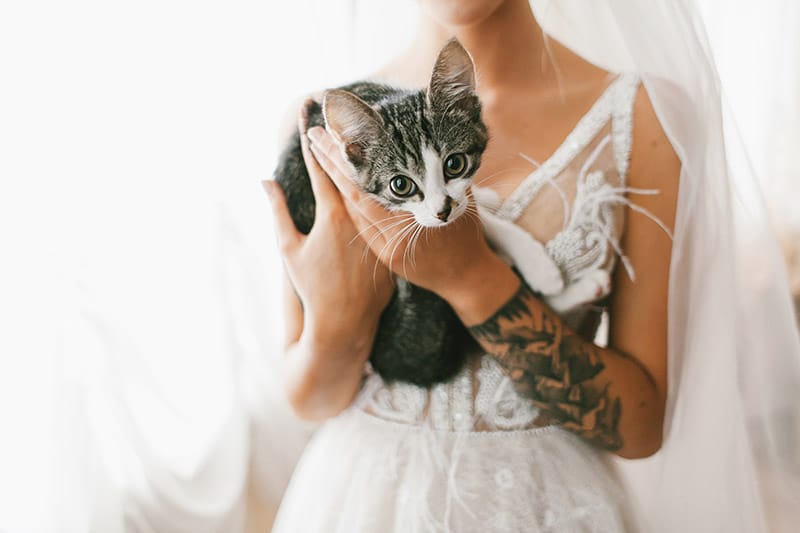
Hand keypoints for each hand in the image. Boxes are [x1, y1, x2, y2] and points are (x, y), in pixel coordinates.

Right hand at [264, 102, 393, 341]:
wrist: (345, 322)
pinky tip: (391, 168)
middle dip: (341, 141)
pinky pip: (394, 207)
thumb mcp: (290, 250)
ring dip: (369, 159)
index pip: (324, 171)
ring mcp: (381, 227)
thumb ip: (278, 212)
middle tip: (333, 115)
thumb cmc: (312, 288)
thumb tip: (265, 181)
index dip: (315, 144)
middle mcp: (361, 218)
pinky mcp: (396, 239)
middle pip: (353, 171)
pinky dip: (389, 187)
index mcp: (334, 217)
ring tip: (363, 132)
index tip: (310, 120)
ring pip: (378, 184)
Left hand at [306, 125, 499, 299]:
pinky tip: (341, 182)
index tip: (327, 133)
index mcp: (403, 228)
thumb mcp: (460, 202)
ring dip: (336, 180)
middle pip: (350, 195)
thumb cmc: (468, 238)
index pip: (360, 188)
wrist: (466, 281)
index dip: (341, 160)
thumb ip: (443, 176)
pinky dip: (350, 201)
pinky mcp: (384, 254)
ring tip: (321, 151)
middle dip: (330, 162)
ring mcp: (383, 250)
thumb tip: (439, 144)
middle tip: (314, 134)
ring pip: (352, 210)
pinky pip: (362, 224)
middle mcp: (387, 240)